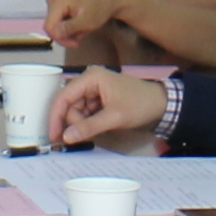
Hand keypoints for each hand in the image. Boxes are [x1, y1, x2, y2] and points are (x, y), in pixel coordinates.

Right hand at [42, 0, 127, 47]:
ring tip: (84, 28)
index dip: (60, 39)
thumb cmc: (101, 8)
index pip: (49, 26)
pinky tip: (80, 23)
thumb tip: (54, 34)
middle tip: (82, 35)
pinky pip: (58, 18)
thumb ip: (69, 28)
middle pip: (52, 25)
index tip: (75, 43)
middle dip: (67, 34)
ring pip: (55, 23)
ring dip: (69, 30)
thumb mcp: (87, 22)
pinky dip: (69, 24)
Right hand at [49, 70, 166, 148]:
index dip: (56, 117)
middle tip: (86, 134)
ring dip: (82, 124)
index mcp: (91, 78)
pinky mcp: (98, 100)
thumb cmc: (140, 105)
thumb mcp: (114, 117)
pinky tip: (99, 128)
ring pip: (76, 111)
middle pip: (69, 105)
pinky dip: (88, 123)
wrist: (161, 105)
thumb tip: (66, 137)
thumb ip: (89, 127)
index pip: (64, 96)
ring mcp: (93, 90)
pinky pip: (85, 114)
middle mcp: (89, 81)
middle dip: (74, 122)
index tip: (54, 136)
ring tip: (99, 129)